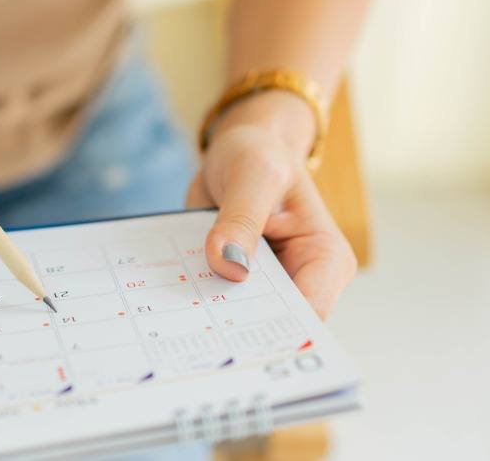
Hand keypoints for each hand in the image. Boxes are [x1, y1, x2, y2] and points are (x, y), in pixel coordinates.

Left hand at [185, 92, 356, 317]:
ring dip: (208, 319)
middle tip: (189, 335)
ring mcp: (267, 286)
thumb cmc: (259, 155)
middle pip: (271, 325)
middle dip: (236, 331)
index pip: (306, 313)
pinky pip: (214, 303)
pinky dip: (192, 301)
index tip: (230, 338)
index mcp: (326, 259)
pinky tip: (163, 302)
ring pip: (239, 320)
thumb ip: (241, 219)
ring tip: (171, 323)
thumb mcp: (253, 175)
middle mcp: (302, 280)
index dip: (272, 331)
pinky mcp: (235, 283)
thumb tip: (228, 265)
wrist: (239, 150)